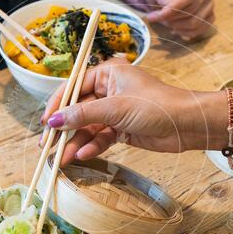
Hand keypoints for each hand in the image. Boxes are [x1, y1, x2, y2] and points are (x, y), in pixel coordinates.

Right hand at [40, 59, 232, 164]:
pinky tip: (82, 156)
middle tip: (48, 146)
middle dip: (64, 129)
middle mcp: (110, 90)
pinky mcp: (123, 129)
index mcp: (108, 74)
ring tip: (61, 159)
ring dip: (76, 142)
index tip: (44, 122)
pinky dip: (92, 146)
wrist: (188, 125)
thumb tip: (53, 121)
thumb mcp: (116, 108)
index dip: (58, 104)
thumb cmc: (156, 106)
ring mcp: (116, 111)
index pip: (74, 86)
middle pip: (79, 109)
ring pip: (89, 127)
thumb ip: (83, 114)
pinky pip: (101, 137)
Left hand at [144, 0, 214, 40]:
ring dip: (177, 26)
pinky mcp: (210, 17)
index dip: (175, 8)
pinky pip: (199, 30)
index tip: (160, 15)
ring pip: (195, 22)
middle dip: (173, 18)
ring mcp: (209, 4)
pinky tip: (175, 28)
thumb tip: (167, 6)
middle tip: (158, 18)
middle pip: (192, 10)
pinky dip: (185, 33)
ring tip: (166, 22)